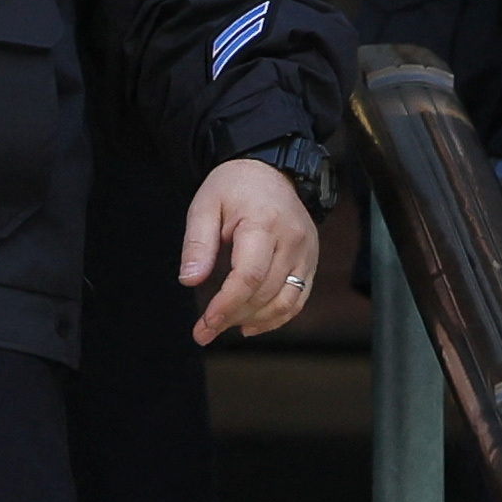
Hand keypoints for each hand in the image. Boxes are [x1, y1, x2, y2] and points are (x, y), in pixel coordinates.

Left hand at [182, 160, 322, 345]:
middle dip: (233, 316)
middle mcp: (292, 240)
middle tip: (204, 331)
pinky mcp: (311, 261)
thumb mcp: (205, 205)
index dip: (227, 305)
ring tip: (224, 326)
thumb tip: (189, 280)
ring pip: (286, 301)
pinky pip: (299, 298)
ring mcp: (307, 252)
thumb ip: (197, 243)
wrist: (269, 171)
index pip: (249, 276)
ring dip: (254, 320)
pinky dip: (276, 317)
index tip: (205, 323)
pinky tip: (251, 324)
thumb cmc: (233, 187)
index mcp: (263, 223)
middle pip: (266, 293)